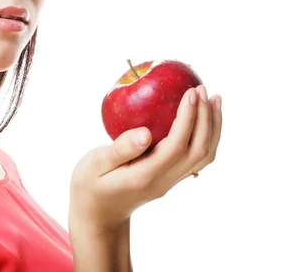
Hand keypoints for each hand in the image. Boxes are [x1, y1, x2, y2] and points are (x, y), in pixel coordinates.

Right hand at [69, 85, 221, 233]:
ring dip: (213, 127)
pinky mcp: (171, 179)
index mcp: (145, 175)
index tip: (190, 92)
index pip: (176, 146)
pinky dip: (207, 135)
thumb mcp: (94, 165)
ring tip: (215, 99)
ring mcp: (170, 182)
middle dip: (206, 118)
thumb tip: (146, 133)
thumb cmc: (90, 186)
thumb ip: (119, 149)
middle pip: (198, 151)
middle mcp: (164, 181)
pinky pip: (198, 157)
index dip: (187, 118)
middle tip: (203, 88)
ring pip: (204, 156)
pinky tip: (204, 117)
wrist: (98, 216)